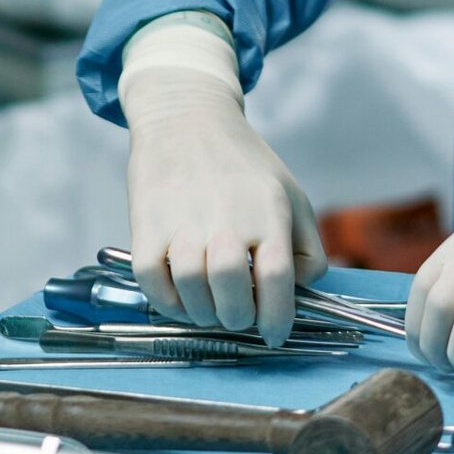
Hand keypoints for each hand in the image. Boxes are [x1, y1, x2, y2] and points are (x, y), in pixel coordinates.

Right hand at [120, 61, 326, 345]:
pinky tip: (182, 296)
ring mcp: (182, 224)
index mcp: (268, 212)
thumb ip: (307, 247)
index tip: (275, 335)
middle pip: (232, 294)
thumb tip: (298, 292)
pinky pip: (153, 283)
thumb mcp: (292, 195)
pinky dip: (168, 302)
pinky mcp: (146, 226)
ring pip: (192, 294)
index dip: (278, 319)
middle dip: (239, 318)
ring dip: (204, 314)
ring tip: (211, 306)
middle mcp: (225, 219)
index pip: (277, 280)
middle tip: (239, 315)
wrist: (187, 118)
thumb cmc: (244, 165)